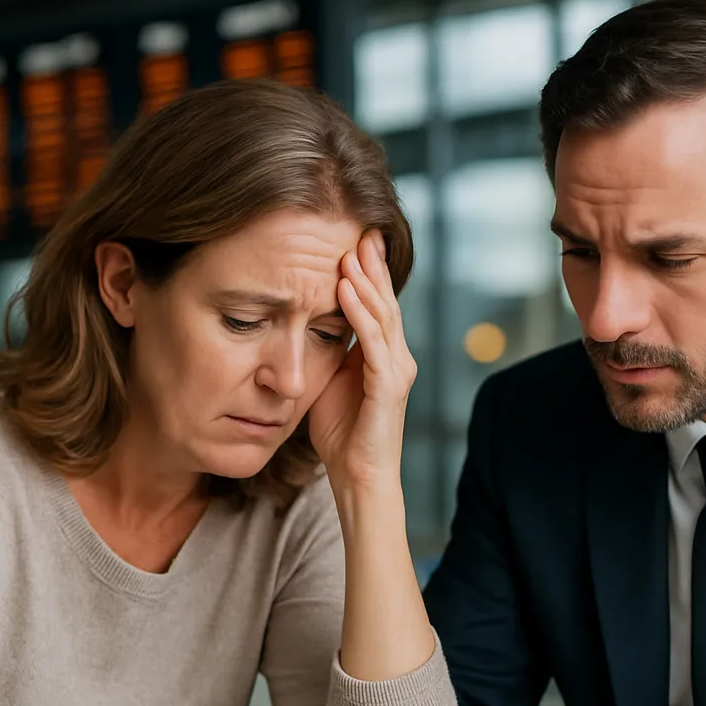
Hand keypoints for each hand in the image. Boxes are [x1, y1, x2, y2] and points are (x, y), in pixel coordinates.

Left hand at [307, 231, 416, 490]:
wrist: (358, 476)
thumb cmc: (342, 434)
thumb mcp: (331, 381)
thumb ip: (328, 351)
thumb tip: (309, 321)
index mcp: (383, 356)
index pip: (376, 304)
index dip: (367, 271)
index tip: (354, 238)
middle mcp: (397, 358)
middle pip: (384, 301)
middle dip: (372, 265)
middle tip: (359, 228)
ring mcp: (396, 371)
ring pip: (382, 316)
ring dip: (364, 282)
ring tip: (349, 251)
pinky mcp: (388, 387)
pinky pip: (374, 343)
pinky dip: (360, 315)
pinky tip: (345, 290)